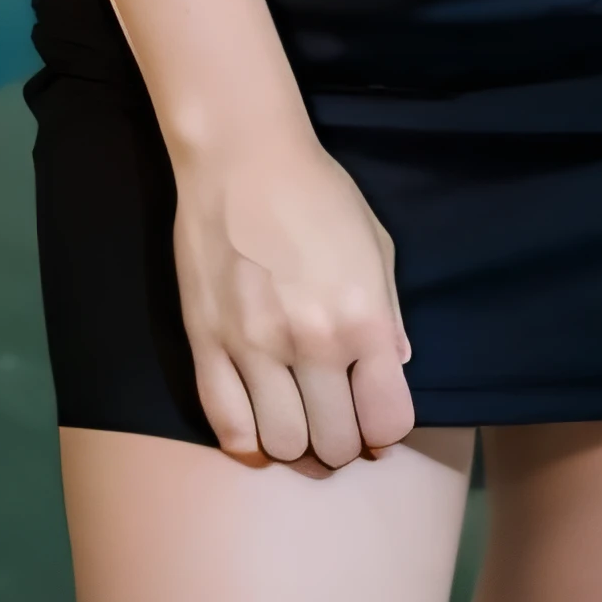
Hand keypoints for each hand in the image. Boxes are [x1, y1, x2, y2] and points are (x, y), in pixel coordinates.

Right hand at [171, 121, 414, 465]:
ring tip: (299, 420)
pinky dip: (248, 442)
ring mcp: (254, 347)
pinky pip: (227, 425)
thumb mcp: (376, 246)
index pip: (387, 421)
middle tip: (336, 420)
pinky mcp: (207, 343)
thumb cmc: (318, 193)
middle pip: (335, 443)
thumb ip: (389, 316)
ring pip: (282, 445)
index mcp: (362, 318)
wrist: (243, 155)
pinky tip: (259, 426)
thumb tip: (394, 369)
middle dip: (343, 442)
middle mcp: (312, 342)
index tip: (376, 418)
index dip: (386, 429)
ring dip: (296, 445)